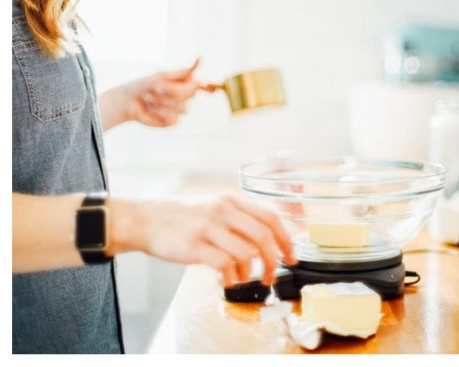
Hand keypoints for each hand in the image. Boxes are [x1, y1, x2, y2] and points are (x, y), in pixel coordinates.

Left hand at [101, 57, 209, 129]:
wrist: (127, 101)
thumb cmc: (143, 84)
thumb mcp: (161, 75)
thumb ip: (182, 72)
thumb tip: (200, 59)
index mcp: (183, 83)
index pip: (199, 85)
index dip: (206, 86)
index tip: (210, 87)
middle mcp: (183, 96)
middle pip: (191, 94)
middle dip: (172, 90)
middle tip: (157, 88)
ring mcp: (179, 109)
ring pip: (181, 106)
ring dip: (162, 102)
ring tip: (150, 99)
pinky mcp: (172, 121)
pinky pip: (173, 117)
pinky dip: (160, 113)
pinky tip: (151, 109)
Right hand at [110, 195, 296, 286]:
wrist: (144, 219)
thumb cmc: (180, 217)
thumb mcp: (212, 207)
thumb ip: (236, 219)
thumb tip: (263, 242)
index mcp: (231, 201)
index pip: (270, 217)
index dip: (286, 239)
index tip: (291, 256)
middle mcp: (223, 210)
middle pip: (264, 236)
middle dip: (273, 260)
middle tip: (270, 276)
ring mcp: (208, 227)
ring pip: (246, 252)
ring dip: (250, 272)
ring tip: (242, 280)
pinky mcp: (193, 245)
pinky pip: (224, 264)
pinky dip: (230, 277)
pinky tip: (226, 281)